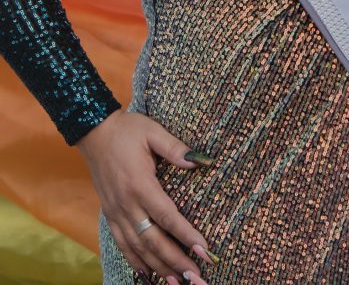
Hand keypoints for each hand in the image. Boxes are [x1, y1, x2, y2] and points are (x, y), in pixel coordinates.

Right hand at [77, 109, 215, 282]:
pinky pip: (122, 243)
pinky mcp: (109, 214)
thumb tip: (200, 160)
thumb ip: (175, 147)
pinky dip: (134, 260)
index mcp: (140, 184)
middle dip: (175, 260)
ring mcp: (116, 211)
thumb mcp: (153, 131)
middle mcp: (127, 204)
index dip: (186, 235)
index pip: (167, 216)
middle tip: (196, 277)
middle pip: (153, 239)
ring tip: (176, 283)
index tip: (204, 250)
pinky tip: (146, 273)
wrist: (94, 132)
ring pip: (138, 247)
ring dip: (158, 266)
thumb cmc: (127, 130)